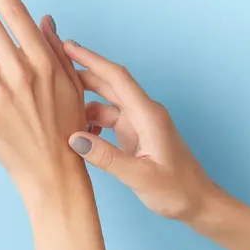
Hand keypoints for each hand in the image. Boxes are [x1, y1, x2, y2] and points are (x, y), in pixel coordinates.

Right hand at [63, 40, 217, 220]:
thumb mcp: (140, 176)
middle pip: (107, 84)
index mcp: (148, 114)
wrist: (197, 203)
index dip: (91, 60)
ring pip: (103, 103)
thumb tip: (73, 139)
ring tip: (55, 107)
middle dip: (80, 73)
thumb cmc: (177, 190)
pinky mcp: (133, 134)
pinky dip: (89, 122)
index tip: (67, 46)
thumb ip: (106, 158)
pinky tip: (78, 135)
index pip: (116, 78)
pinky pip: (106, 119)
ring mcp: (137, 123)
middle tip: (51, 67)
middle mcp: (142, 112)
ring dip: (81, 103)